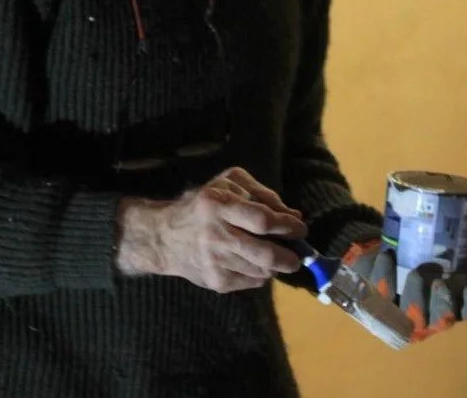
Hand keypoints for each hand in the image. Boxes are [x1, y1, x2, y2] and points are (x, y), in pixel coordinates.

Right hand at [116, 166, 306, 291]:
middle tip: (298, 256)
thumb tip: (293, 214)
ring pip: (262, 271)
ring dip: (275, 266)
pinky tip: (254, 263)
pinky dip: (261, 274)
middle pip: (265, 254)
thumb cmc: (202, 204)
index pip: (262, 220)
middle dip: (289, 257)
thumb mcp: (228, 184)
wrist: (165, 237)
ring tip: (275, 257)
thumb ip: (262, 193)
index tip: (300, 229)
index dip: (287, 226)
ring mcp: (215, 262)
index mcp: (218, 204)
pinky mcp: (216, 282)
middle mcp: (215, 235)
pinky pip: (251, 282)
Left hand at [342, 223, 466, 343]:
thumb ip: (466, 242)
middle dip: (441, 305)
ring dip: (414, 294)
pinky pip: (379, 295)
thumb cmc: (420, 257)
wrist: (383, 253)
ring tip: (415, 271)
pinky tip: (387, 257)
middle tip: (439, 283)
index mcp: (450, 303)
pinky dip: (384, 276)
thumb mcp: (444, 249)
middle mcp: (427, 315)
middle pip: (440, 320)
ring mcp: (400, 313)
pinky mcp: (375, 301)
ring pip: (409, 315)